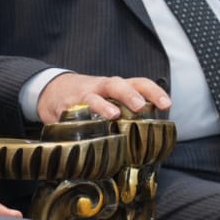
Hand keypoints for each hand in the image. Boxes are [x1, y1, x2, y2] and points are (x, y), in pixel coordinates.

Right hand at [37, 73, 170, 123]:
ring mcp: (82, 96)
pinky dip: (77, 118)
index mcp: (116, 87)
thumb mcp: (110, 98)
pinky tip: (83, 127)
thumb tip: (156, 136)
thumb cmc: (90, 98)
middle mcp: (100, 88)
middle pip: (116, 84)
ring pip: (93, 97)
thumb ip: (128, 111)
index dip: (154, 92)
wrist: (53, 90)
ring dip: (104, 105)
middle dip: (129, 94)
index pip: (139, 83)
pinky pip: (71, 113)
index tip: (166, 104)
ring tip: (113, 115)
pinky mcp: (65, 107)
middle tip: (140, 106)